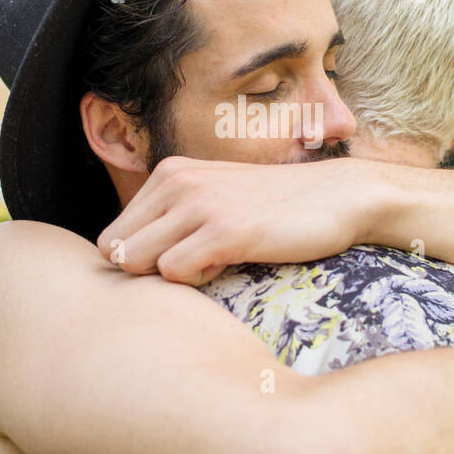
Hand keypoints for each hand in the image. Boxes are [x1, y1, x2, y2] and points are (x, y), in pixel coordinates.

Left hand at [96, 155, 375, 285]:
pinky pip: (174, 273)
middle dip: (147, 271)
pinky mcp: (223, 230)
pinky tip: (229, 263)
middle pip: (117, 250)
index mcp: (169, 173)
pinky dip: (196, 281)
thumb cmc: (277, 208)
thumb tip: (126, 261)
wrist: (339, 196)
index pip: (113, 234)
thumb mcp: (215, 199)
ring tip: (213, 263)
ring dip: (172, 276)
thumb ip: (173, 220)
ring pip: (137, 261)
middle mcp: (176, 181)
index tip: (182, 256)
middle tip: (194, 265)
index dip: (140, 259)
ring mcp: (198, 203)